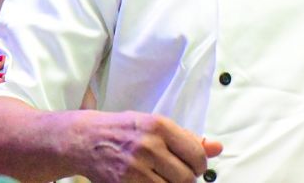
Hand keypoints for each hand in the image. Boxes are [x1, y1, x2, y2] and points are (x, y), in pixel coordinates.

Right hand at [80, 111, 222, 182]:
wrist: (86, 140)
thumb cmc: (125, 131)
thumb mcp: (156, 125)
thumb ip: (188, 138)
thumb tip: (217, 148)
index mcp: (159, 126)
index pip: (196, 154)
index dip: (200, 165)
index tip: (194, 166)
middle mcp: (148, 146)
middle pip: (186, 177)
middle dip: (186, 179)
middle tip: (177, 174)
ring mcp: (135, 168)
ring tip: (162, 177)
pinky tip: (152, 181)